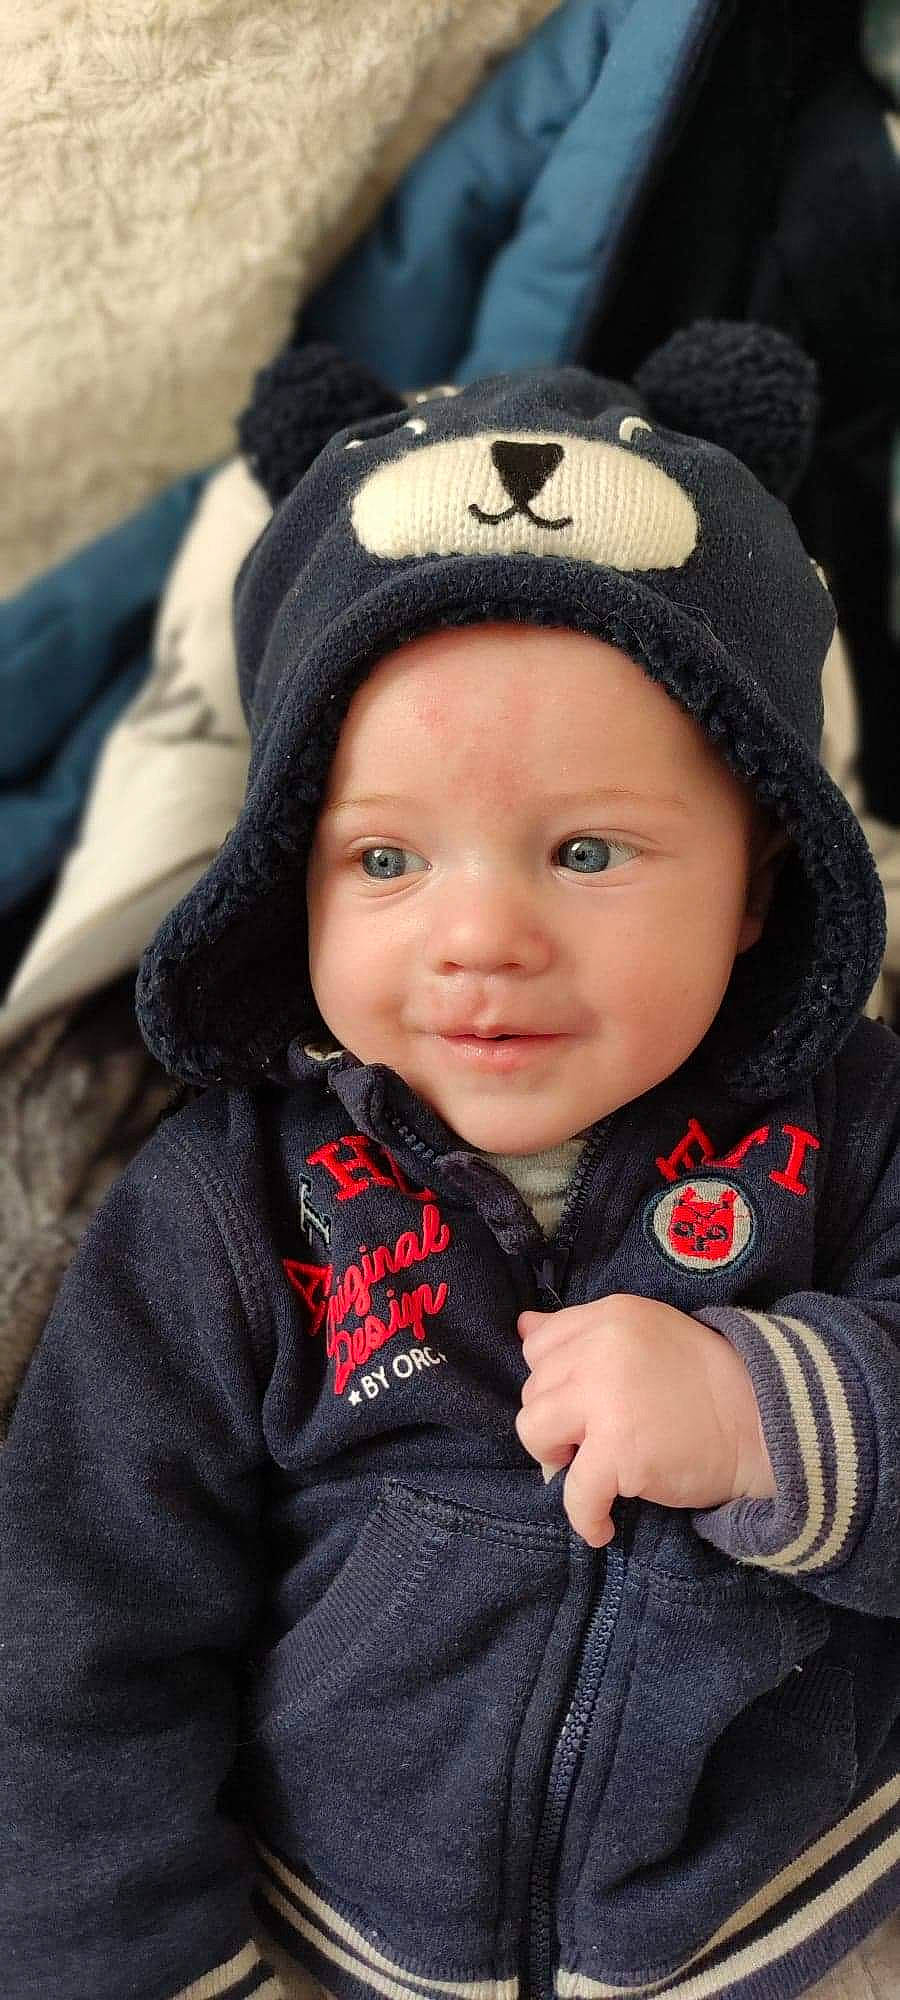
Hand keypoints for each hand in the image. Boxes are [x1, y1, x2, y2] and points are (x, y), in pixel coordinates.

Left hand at [516, 1293, 775, 1546]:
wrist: (765, 1423)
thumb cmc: (706, 1381)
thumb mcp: (644, 1332)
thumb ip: (585, 1331)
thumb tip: (523, 1326)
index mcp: (610, 1316)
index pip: (539, 1344)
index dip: (553, 1380)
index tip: (580, 1402)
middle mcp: (602, 1349)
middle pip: (533, 1391)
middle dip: (557, 1422)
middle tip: (594, 1441)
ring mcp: (607, 1400)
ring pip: (533, 1432)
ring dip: (557, 1459)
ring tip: (592, 1470)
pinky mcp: (618, 1451)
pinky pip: (573, 1493)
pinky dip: (584, 1517)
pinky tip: (602, 1524)